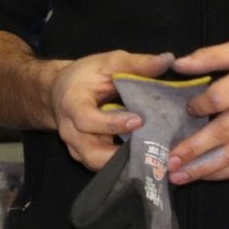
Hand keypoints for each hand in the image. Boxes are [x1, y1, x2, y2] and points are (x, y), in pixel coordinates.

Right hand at [48, 50, 174, 169]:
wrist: (60, 91)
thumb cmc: (85, 75)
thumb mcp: (109, 62)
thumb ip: (136, 64)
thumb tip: (168, 60)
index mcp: (72, 104)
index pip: (87, 120)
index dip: (111, 124)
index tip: (138, 120)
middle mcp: (70, 132)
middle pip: (92, 154)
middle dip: (121, 156)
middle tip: (151, 150)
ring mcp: (76, 148)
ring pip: (99, 166)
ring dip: (125, 165)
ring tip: (152, 159)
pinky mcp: (85, 158)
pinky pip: (104, 168)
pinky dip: (124, 167)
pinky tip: (146, 161)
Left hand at [164, 38, 228, 183]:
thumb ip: (213, 55)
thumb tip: (178, 64)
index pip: (221, 97)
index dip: (199, 107)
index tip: (185, 110)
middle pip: (225, 131)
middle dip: (194, 149)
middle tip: (168, 161)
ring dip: (206, 168)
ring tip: (181, 176)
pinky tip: (209, 176)